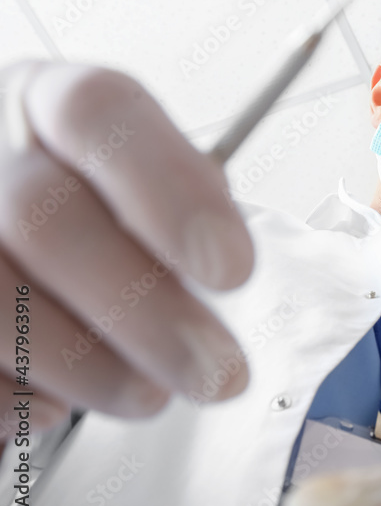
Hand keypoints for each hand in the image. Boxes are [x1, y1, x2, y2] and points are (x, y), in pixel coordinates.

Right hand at [0, 60, 253, 436]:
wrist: (6, 231)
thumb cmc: (96, 212)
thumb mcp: (146, 183)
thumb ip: (180, 205)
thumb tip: (217, 258)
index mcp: (44, 101)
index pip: (98, 113)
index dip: (170, 192)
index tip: (233, 270)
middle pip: (43, 217)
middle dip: (147, 311)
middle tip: (220, 371)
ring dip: (88, 365)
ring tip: (150, 393)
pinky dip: (14, 399)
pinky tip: (59, 404)